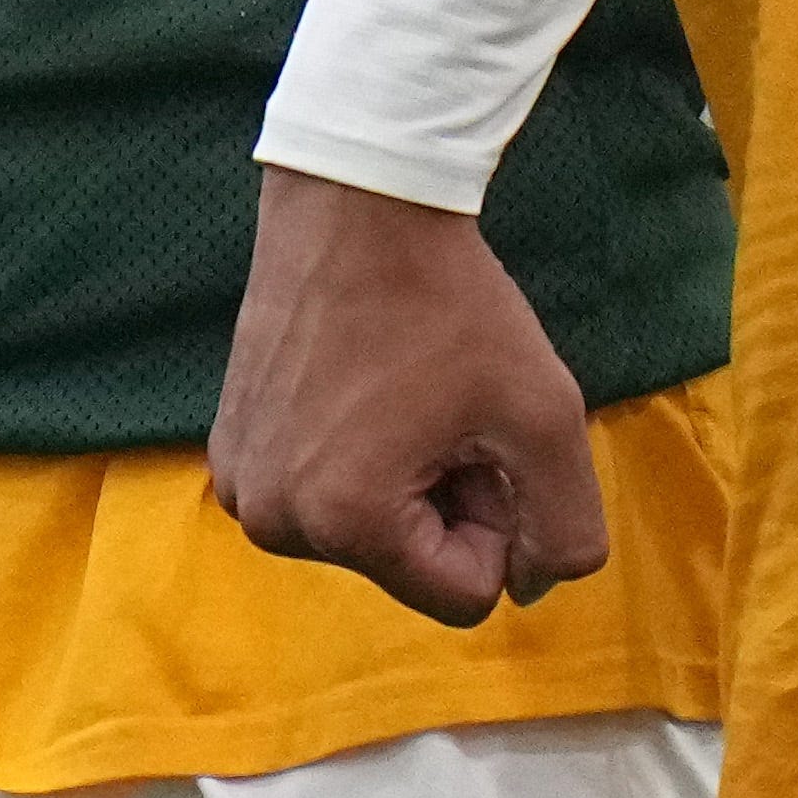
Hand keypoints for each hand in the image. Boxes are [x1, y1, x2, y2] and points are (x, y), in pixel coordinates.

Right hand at [206, 166, 611, 628]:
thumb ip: (567, 529)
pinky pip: (320, 494)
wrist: (356, 202)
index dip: (497, 517)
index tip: (480, 434)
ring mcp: (240, 484)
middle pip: (409, 566)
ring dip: (402, 478)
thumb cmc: (452, 304)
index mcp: (345, 522)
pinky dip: (353, 455)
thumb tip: (530, 589)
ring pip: (366, 532)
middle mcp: (273, 519)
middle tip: (441, 404)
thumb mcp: (546, 417)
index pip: (466, 596)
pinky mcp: (230, 448)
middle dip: (444, 500)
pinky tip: (360, 382)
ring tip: (401, 391)